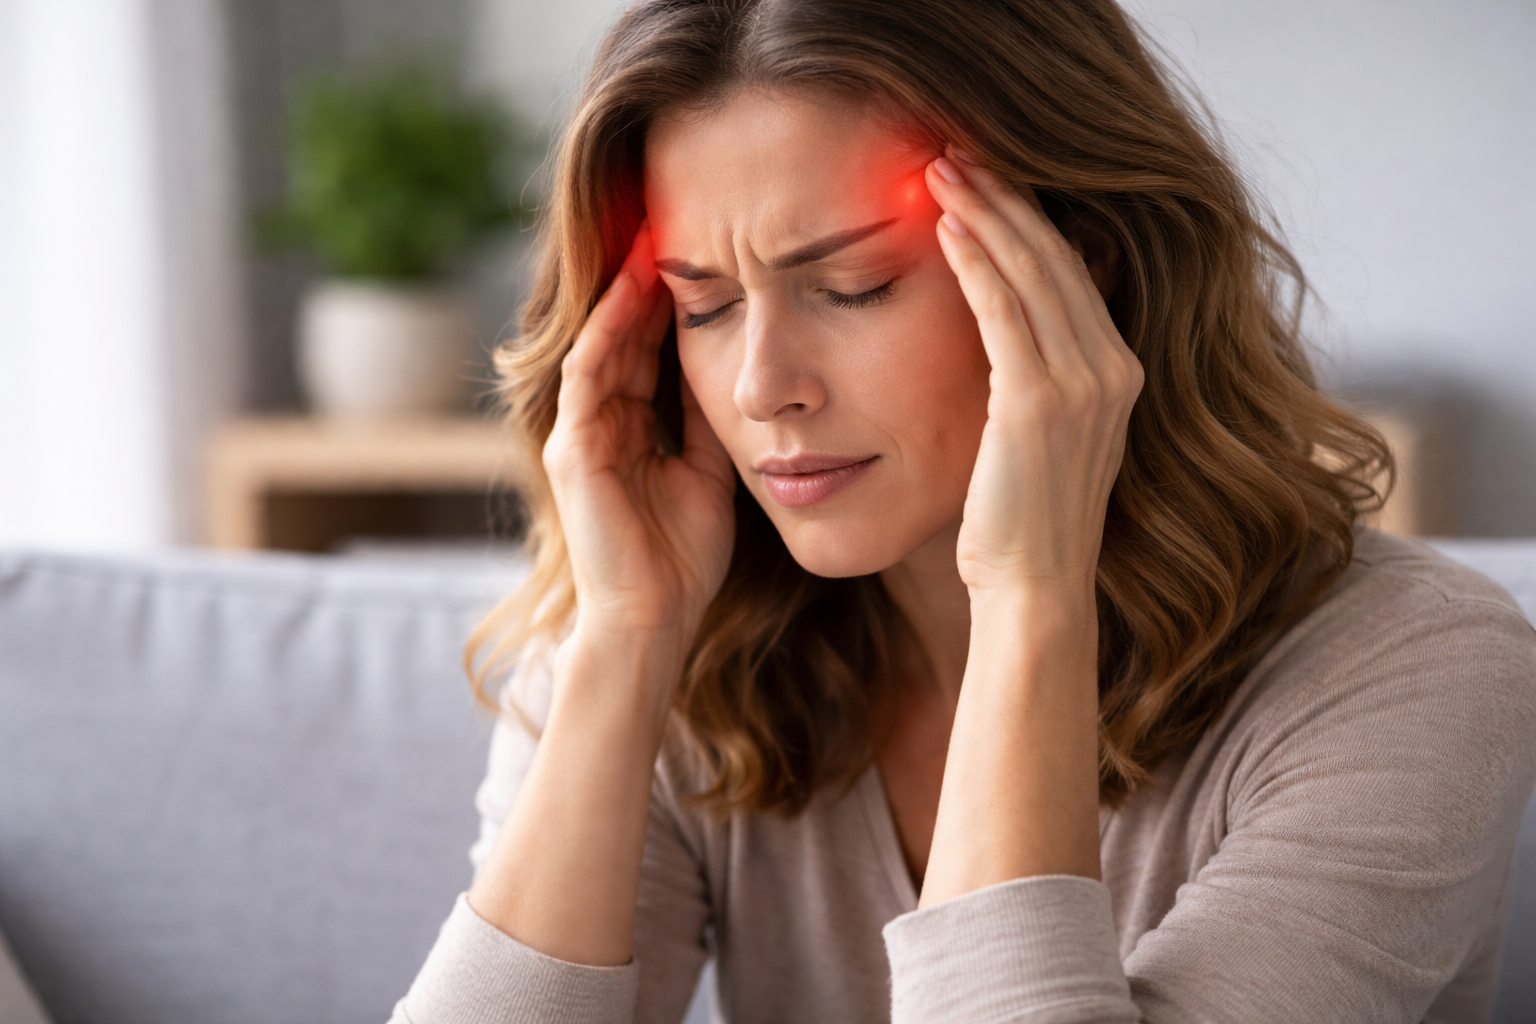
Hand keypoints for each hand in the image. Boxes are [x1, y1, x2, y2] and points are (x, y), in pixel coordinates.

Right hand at [542, 224, 736, 650]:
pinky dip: (609, 330)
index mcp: (627, 430)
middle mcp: (597, 424)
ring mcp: (578, 434)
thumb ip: (703, 424)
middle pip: (620, 337)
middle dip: (645, 283)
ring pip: (600, 343)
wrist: (654, 619)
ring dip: (625, 292)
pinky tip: (634, 292)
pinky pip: (588, 375)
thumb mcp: (706, 474)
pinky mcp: (571, 449)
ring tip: (652, 240)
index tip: (703, 256)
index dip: (669, 304)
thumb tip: (725, 370)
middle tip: (672, 224)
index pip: (645, 350)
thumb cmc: (681, 559)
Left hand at [925, 152, 1141, 596]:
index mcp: (1118, 374)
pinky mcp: (1039, 401)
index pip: (1072, 274)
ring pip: (1032, 271)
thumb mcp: (1041, 440)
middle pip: (1057, 257)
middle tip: (955, 152)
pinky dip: (975, 260)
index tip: (986, 179)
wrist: (1033, 590)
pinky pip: (1003, 310)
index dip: (1028, 220)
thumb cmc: (1020, 523)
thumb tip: (1003, 336)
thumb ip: (1036, 382)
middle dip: (1005, 197)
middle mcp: (1113, 369)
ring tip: (941, 168)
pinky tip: (944, 225)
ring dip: (985, 212)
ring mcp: (1084, 383)